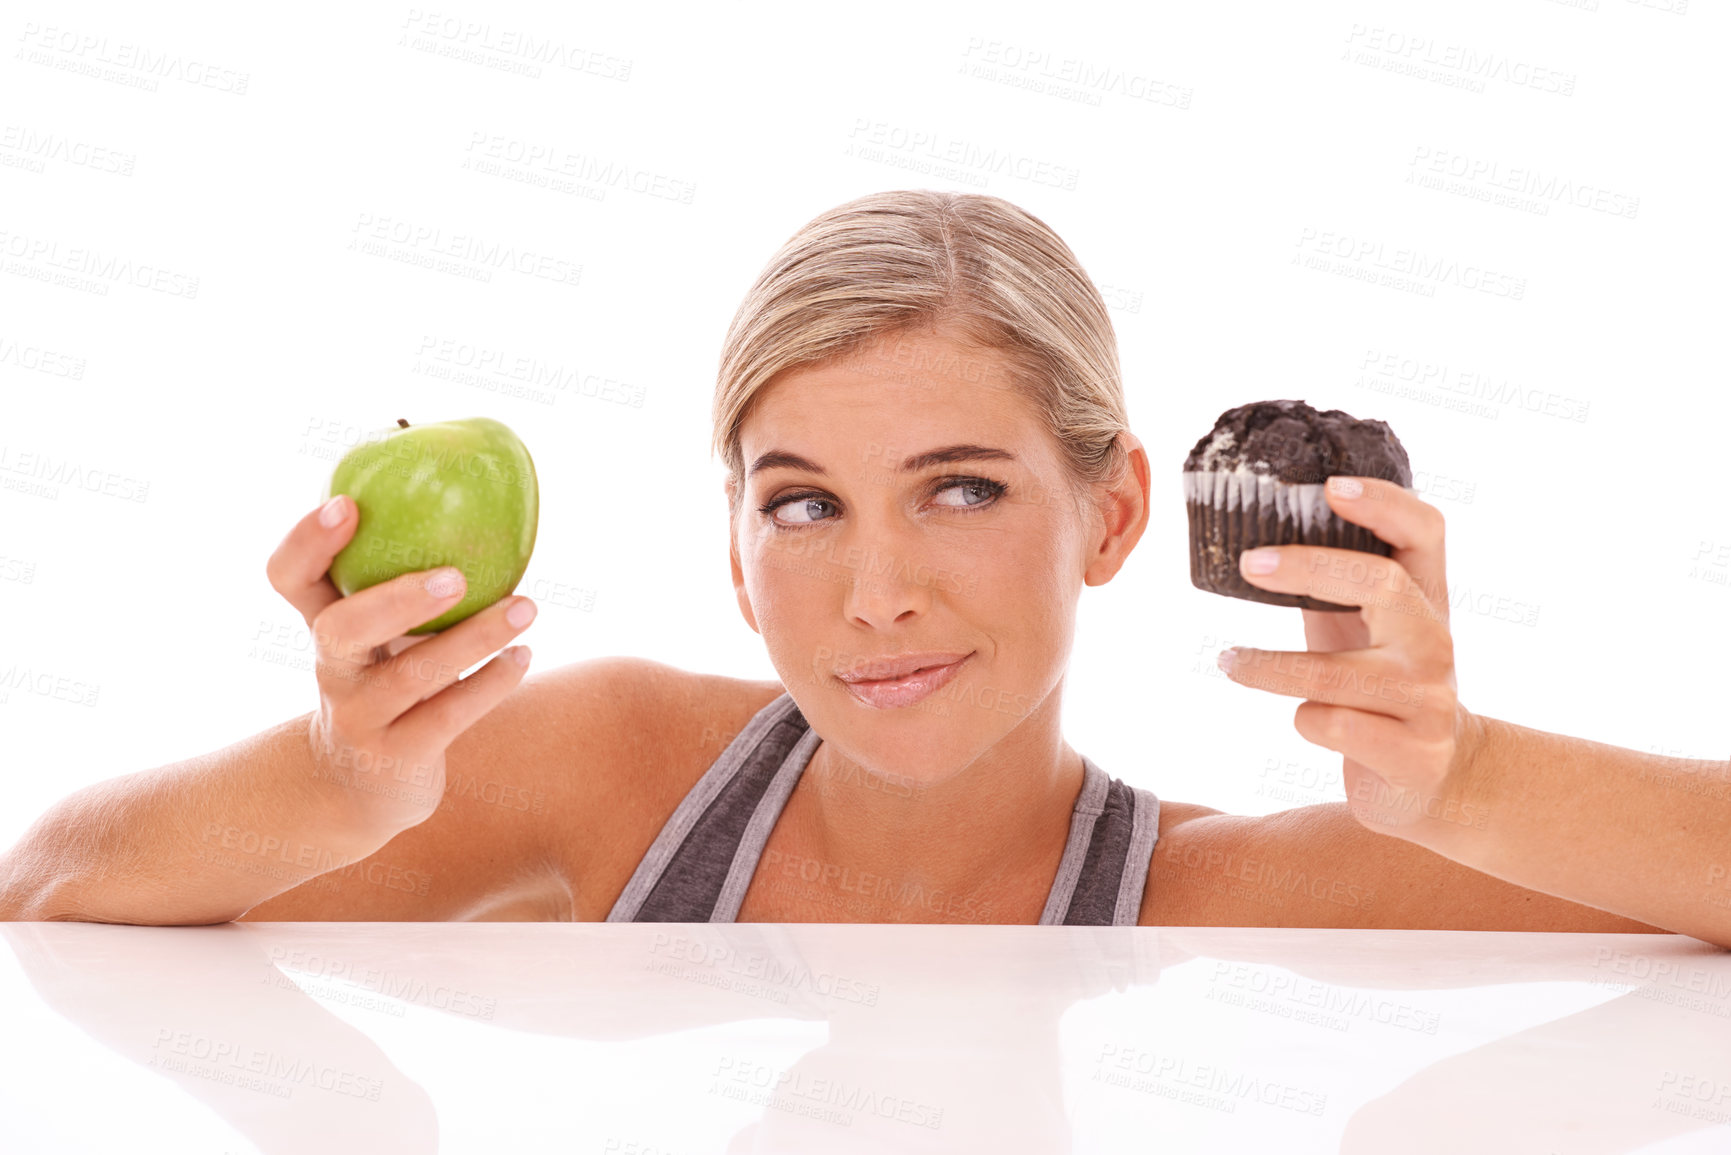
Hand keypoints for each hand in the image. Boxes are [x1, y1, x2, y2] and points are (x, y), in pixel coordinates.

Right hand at [264, 494, 537, 837]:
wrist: (358, 786)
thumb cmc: (384, 679)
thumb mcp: (378, 632)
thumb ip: (401, 577)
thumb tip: (480, 497)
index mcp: (322, 622)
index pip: (288, 576)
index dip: (306, 542)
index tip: (347, 504)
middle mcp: (332, 668)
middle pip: (341, 628)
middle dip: (396, 599)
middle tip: (456, 575)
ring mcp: (360, 716)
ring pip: (413, 675)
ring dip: (475, 638)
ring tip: (526, 607)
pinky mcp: (397, 756)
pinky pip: (448, 716)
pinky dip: (491, 683)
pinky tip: (523, 656)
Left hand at [1214, 476, 1486, 845]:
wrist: (1435, 775)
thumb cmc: (1380, 680)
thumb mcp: (1369, 624)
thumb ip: (1337, 581)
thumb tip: (1255, 528)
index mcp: (1428, 598)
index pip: (1424, 531)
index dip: (1383, 502)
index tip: (1329, 486)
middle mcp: (1435, 641)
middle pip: (1382, 582)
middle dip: (1310, 567)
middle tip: (1249, 562)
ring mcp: (1426, 700)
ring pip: (1335, 673)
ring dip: (1268, 666)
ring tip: (1229, 660)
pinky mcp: (1409, 754)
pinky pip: (1332, 725)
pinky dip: (1303, 719)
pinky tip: (1302, 718)